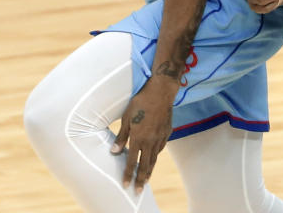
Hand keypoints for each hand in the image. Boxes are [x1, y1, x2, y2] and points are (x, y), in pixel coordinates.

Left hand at [111, 75, 175, 192]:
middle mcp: (150, 140)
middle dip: (141, 179)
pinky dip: (156, 155)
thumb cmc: (140, 102)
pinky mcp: (167, 132)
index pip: (131, 161)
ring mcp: (160, 137)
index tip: (125, 185)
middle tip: (138, 191)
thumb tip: (114, 152)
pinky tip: (153, 158)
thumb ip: (121, 136)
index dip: (128, 174)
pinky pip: (160, 148)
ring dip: (149, 170)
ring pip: (154, 158)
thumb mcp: (126, 117)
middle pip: (145, 165)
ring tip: (146, 180)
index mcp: (139, 137)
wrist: (161, 91)